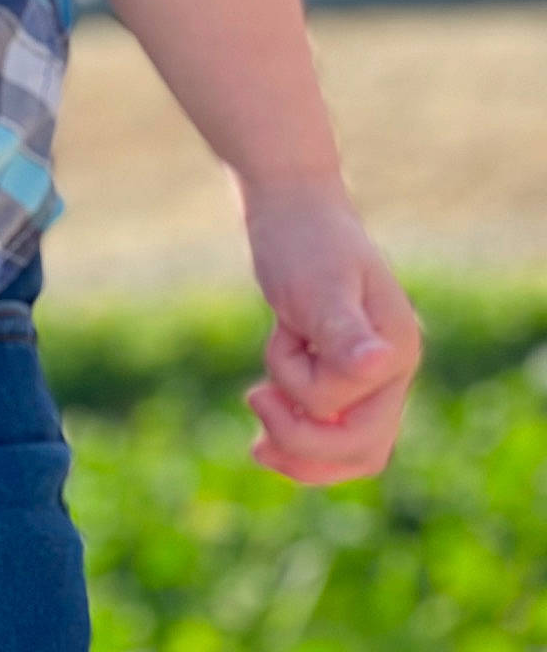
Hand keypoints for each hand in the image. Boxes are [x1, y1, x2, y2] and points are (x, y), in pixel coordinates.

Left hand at [238, 178, 422, 483]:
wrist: (289, 203)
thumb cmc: (303, 238)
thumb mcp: (319, 287)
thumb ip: (345, 333)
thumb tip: (379, 366)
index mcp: (397, 353)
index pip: (359, 431)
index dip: (306, 425)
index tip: (257, 390)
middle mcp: (392, 369)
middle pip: (361, 449)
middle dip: (302, 444)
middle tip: (254, 401)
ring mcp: (370, 371)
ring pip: (347, 445)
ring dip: (299, 440)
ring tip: (257, 402)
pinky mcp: (341, 366)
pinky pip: (330, 422)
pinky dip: (297, 427)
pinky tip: (265, 409)